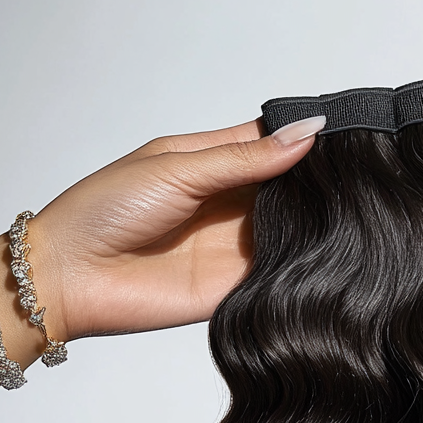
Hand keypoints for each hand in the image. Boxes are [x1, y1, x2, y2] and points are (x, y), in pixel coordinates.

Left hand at [28, 117, 324, 342]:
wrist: (71, 277)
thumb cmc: (104, 211)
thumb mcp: (178, 168)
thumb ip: (245, 159)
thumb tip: (307, 135)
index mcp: (210, 163)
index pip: (270, 144)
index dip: (302, 137)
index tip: (341, 133)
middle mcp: (227, 206)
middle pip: (287, 190)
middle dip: (316, 184)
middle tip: (351, 175)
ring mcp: (233, 248)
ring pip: (291, 232)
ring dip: (314, 224)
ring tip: (347, 209)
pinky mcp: (235, 289)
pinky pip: (279, 275)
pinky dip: (300, 266)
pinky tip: (326, 252)